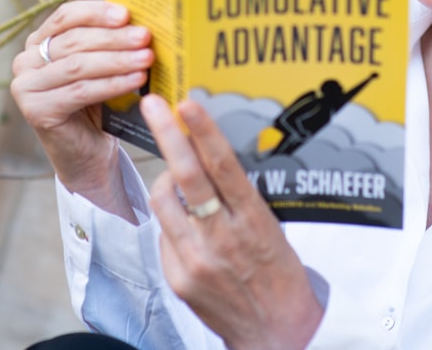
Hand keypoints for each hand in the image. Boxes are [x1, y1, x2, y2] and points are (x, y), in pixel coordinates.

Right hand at [10, 0, 151, 215]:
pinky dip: (112, 84)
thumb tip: (138, 18)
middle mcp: (25, 61)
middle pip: (74, 41)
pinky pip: (80, 91)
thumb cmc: (98, 105)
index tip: (127, 13)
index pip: (65, 16)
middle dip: (114, 38)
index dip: (96, 12)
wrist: (88, 154)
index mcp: (38, 42)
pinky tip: (135, 80)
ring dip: (117, 60)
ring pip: (78, 65)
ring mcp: (25, 87)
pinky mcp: (36, 111)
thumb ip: (107, 42)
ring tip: (146, 58)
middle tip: (145, 37)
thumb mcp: (100, 67)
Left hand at [141, 95, 323, 349]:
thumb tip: (207, 158)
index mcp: (254, 221)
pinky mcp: (178, 278)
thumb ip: (238, 197)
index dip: (204, 132)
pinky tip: (186, 226)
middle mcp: (223, 238)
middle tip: (153, 105)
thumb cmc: (278, 274)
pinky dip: (171, 221)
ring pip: (164, 201)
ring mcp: (197, 259)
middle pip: (187, 176)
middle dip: (167, 134)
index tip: (187, 104)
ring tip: (175, 176)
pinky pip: (163, 233)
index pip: (224, 167)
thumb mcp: (270, 228)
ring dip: (165, 179)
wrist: (276, 332)